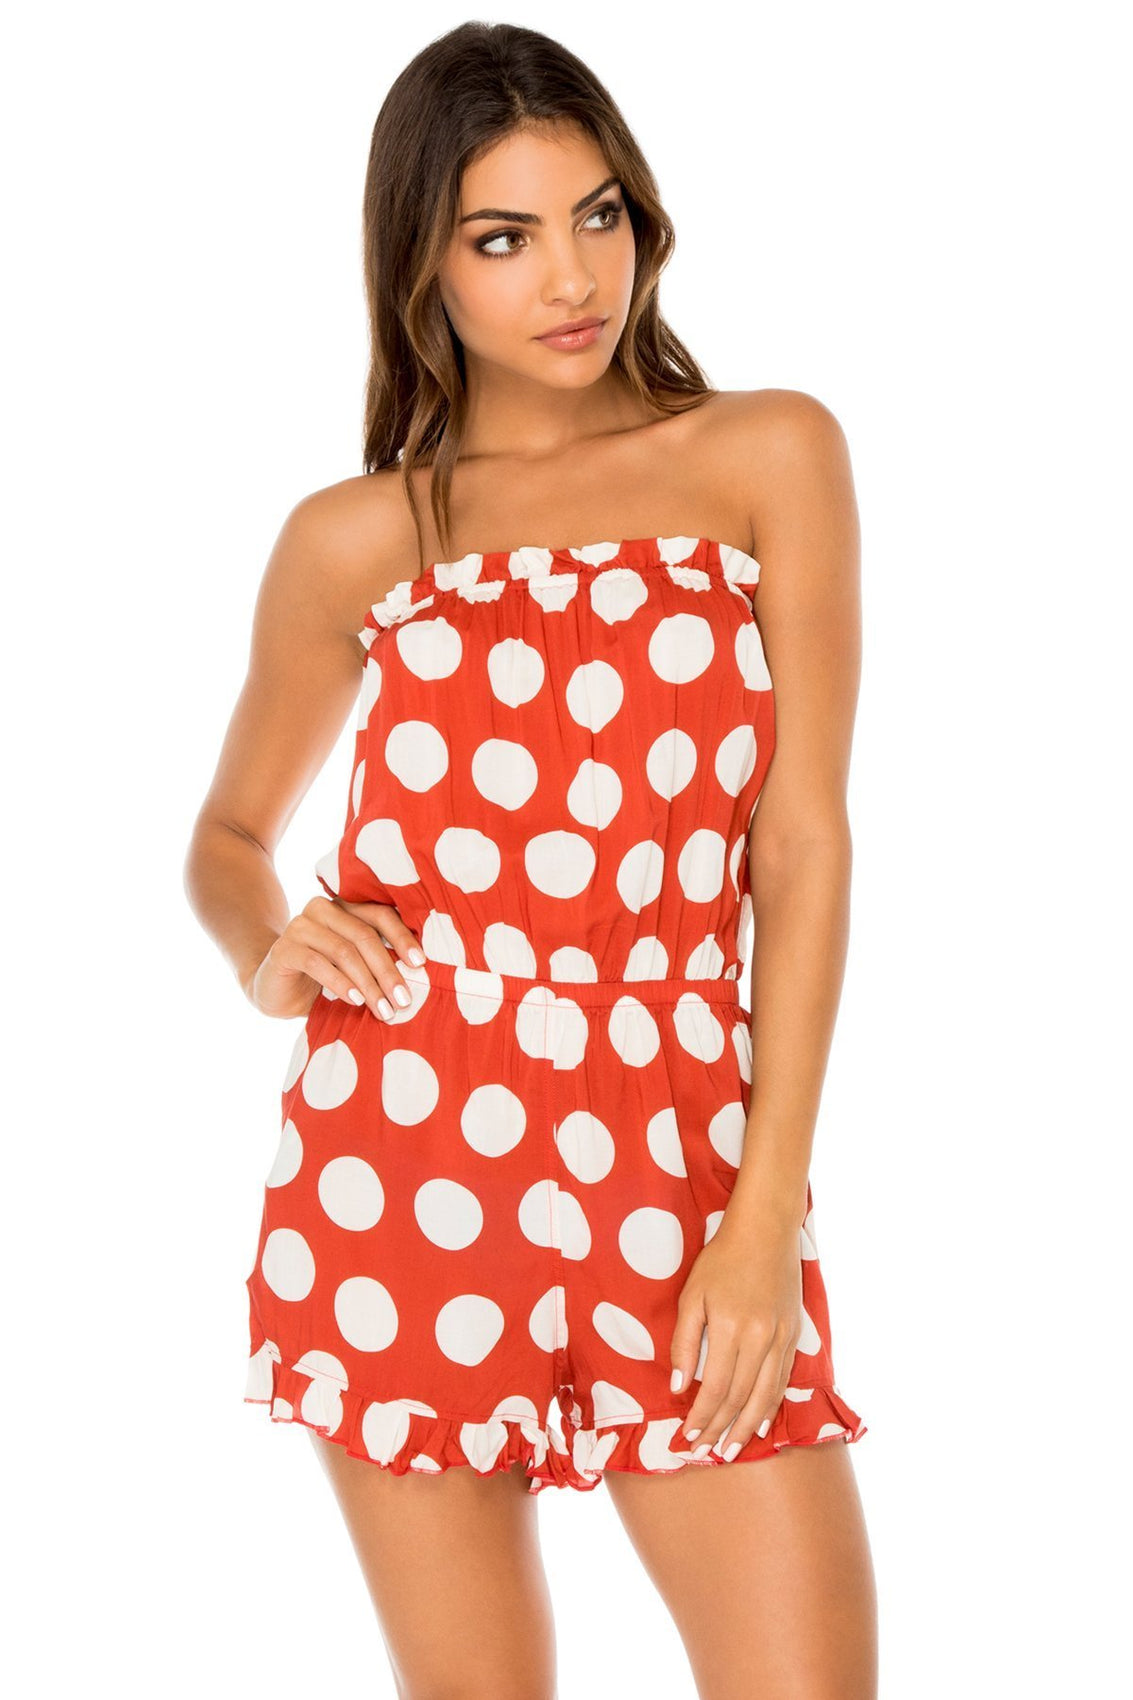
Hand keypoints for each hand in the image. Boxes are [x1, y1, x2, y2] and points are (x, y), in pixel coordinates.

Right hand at [248, 894, 425, 1021]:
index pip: (380, 914)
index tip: (420, 964)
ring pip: (344, 950)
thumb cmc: (325, 978)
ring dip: (368, 983)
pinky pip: (318, 963)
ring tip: (384, 1008)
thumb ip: (379, 958)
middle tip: (403, 999)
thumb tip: (421, 971)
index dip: (402, 937)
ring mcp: (300, 926)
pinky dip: (340, 983)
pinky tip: (356, 1001)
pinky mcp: (283, 949)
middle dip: (387, 970)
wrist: (276, 990)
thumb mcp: (356, 966)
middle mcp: (322, 908)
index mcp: (345, 906)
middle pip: (364, 935)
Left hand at [669, 1209, 802, 1458]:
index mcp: (731, 1328)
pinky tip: (761, 1424)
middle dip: (721, 1429)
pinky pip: (782, 1380)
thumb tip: (680, 1387)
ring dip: (747, 1427)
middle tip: (706, 1452)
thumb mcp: (692, 1295)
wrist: (765, 1231)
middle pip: (740, 1398)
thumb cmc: (721, 1260)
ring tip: (732, 1449)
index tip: (687, 1437)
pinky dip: (771, 1406)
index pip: (716, 1388)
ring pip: (765, 1395)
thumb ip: (685, 1343)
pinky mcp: (794, 1335)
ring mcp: (781, 1338)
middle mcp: (760, 1338)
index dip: (701, 1417)